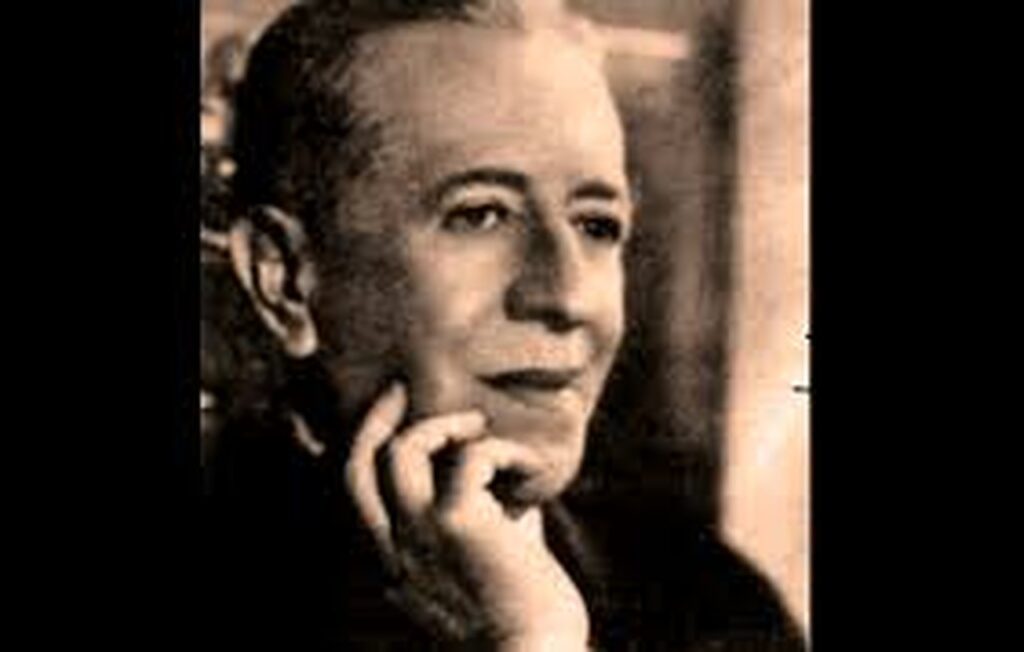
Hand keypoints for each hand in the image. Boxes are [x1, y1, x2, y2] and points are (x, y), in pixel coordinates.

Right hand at [343, 383, 589, 649]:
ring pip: (401, 452)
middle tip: (400, 388)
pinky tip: (536, 464)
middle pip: (357, 466)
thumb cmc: (527, 616)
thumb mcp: (490, 565)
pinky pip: (473, 458)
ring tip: (478, 425)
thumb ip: (487, 526)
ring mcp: (420, 536)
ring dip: (441, 425)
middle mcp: (394, 551)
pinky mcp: (459, 524)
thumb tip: (509, 488)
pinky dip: (506, 450)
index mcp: (395, 564)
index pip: (355, 500)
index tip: (381, 420)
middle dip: (376, 418)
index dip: (358, 452)